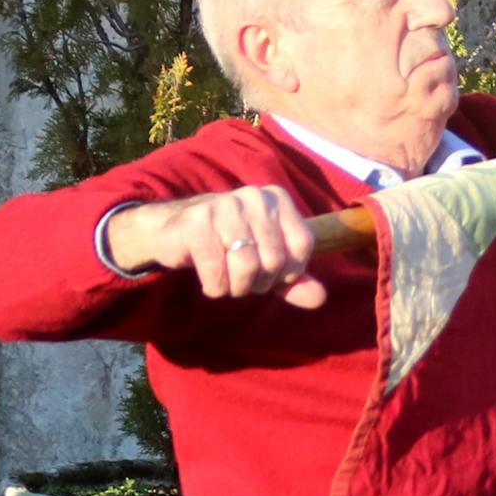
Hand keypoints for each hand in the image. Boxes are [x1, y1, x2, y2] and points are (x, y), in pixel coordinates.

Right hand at [105, 181, 331, 308]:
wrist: (175, 233)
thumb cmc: (229, 247)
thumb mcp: (267, 263)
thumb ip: (295, 280)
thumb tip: (320, 298)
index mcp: (277, 199)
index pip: (302, 246)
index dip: (288, 271)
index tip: (268, 270)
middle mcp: (254, 196)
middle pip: (274, 260)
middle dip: (259, 282)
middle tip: (242, 278)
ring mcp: (224, 206)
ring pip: (247, 267)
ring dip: (236, 287)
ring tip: (227, 279)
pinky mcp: (197, 223)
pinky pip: (217, 272)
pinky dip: (215, 287)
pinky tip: (209, 279)